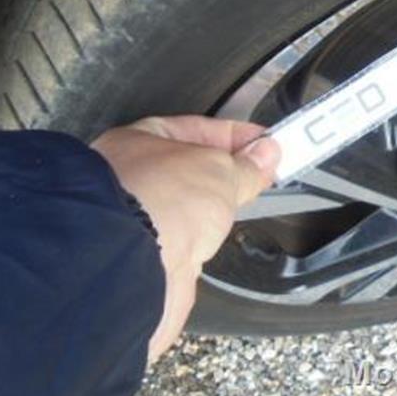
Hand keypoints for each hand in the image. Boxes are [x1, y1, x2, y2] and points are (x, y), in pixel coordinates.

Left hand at [91, 115, 279, 362]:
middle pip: (187, 171)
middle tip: (259, 174)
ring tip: (237, 207)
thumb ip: (245, 165)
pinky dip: (199, 243)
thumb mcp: (221, 170)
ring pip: (182, 209)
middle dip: (224, 174)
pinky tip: (212, 242)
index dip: (235, 136)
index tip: (266, 144)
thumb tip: (266, 155)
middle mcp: (130, 181)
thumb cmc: (157, 203)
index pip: (196, 130)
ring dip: (209, 210)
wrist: (133, 265)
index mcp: (139, 142)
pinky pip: (180, 243)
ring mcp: (136, 223)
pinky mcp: (145, 260)